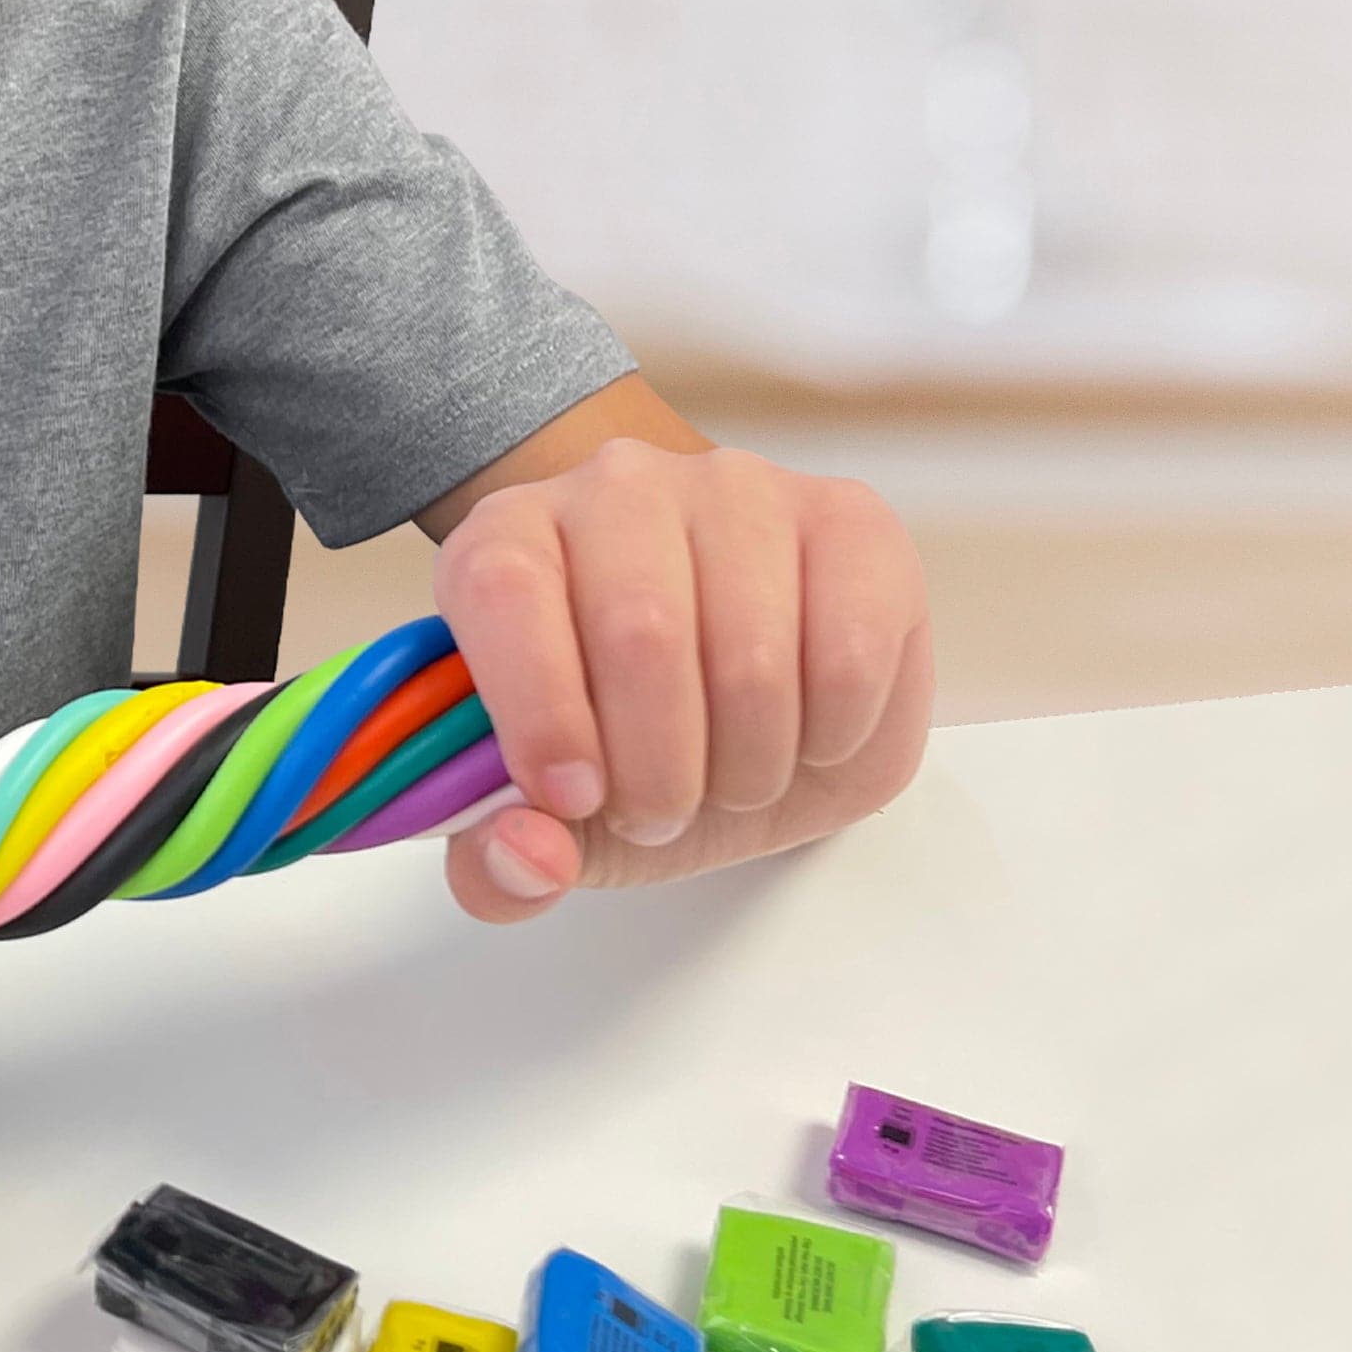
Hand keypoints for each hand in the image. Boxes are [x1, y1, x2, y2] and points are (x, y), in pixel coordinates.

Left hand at [428, 439, 930, 924]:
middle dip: (657, 770)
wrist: (732, 703)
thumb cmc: (622, 744)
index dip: (539, 708)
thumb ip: (500, 865)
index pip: (504, 588)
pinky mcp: (849, 519)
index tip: (572, 798)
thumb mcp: (550, 824)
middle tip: (660, 814)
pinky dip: (831, 736)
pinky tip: (806, 740)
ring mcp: (738, 491)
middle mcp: (616, 487)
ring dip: (747, 766)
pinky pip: (851, 648)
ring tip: (732, 781)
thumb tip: (528, 856)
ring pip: (750, 652)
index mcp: (507, 538)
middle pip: (640, 628)